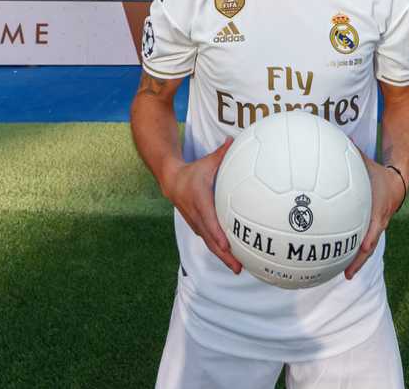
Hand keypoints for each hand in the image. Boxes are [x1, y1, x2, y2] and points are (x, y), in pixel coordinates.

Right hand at [162, 138, 241, 273]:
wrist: (170, 181)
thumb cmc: (192, 171)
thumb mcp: (206, 161)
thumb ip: (222, 153)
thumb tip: (234, 140)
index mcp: (199, 200)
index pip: (209, 219)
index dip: (217, 234)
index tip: (227, 245)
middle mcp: (196, 215)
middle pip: (211, 238)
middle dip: (224, 254)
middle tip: (237, 267)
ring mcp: (196, 223)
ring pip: (210, 243)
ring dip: (222, 257)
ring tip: (238, 268)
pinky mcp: (197, 227)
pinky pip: (210, 241)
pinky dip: (220, 251)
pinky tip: (233, 259)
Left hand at [344, 152, 406, 279]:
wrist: (398, 182)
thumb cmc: (378, 173)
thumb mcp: (367, 163)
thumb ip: (352, 154)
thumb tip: (336, 140)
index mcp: (378, 209)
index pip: (375, 226)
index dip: (369, 238)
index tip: (362, 248)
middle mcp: (378, 222)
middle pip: (370, 246)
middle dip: (360, 260)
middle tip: (347, 274)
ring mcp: (376, 228)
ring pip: (367, 249)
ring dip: (357, 262)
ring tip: (344, 275)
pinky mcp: (372, 230)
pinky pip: (363, 244)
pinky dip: (354, 254)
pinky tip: (339, 261)